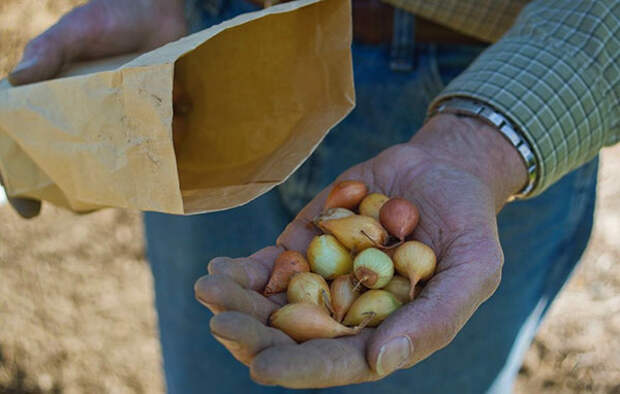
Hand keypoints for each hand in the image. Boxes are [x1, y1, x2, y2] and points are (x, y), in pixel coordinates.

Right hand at [4, 0, 186, 217]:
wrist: (159, 9)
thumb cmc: (109, 17)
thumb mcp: (73, 31)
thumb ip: (48, 53)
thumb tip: (17, 81)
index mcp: (56, 102)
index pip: (29, 145)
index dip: (22, 180)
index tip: (28, 211)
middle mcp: (88, 119)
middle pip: (73, 165)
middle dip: (74, 190)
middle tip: (83, 205)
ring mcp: (121, 123)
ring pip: (112, 167)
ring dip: (115, 185)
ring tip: (121, 194)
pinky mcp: (153, 120)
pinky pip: (151, 153)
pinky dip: (154, 167)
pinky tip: (158, 177)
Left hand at [196, 114, 527, 387]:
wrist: (445, 169)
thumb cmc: (468, 224)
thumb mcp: (472, 271)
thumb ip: (434, 319)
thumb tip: (379, 361)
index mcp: (385, 332)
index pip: (340, 361)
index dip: (302, 367)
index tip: (261, 368)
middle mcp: (349, 313)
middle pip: (294, 336)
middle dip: (254, 334)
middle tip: (219, 322)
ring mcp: (324, 278)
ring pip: (273, 302)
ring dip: (238, 301)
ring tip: (208, 288)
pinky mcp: (308, 245)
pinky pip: (271, 264)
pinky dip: (244, 269)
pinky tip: (220, 268)